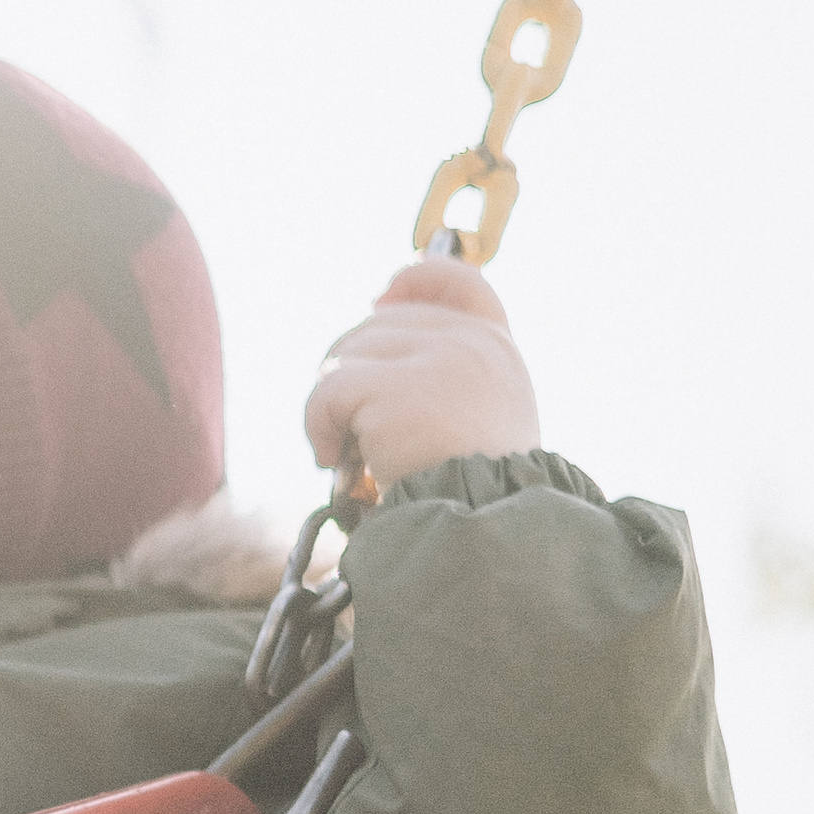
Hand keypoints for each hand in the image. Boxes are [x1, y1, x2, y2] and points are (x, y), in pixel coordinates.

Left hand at [304, 256, 542, 492]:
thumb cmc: (469, 496)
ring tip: (346, 451)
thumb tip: (378, 338)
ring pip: (346, 356)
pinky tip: (330, 458)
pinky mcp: (398, 388)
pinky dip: (315, 424)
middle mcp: (473, 343)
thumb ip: (445, 379)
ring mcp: (439, 359)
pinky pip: (327, 389)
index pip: (460, 283)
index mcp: (497, 351)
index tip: (380, 300)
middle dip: (350, 374)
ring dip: (331, 406)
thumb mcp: (477, 424)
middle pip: (378, 326)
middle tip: (349, 428)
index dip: (417, 279)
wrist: (482, 534)